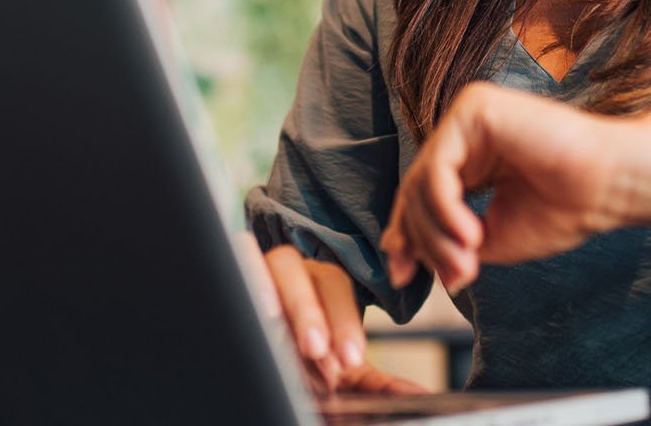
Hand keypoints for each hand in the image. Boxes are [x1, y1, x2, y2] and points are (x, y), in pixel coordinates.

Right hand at [240, 234, 426, 395]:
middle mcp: (298, 272)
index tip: (350, 358)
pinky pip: (238, 256)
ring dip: (284, 297)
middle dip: (316, 313)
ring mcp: (264, 269)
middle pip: (314, 276)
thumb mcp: (337, 373)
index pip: (341, 291)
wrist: (260, 360)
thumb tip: (417, 395)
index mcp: (326, 287)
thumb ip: (375, 383)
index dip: (345, 322)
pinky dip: (245, 273)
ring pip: (278, 263)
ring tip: (281, 328)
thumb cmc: (301, 363)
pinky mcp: (233, 274)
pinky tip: (254, 307)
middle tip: (318, 351)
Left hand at [378, 83, 631, 293]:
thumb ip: (445, 241)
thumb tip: (400, 258)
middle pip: (416, 190)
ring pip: (423, 180)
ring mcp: (468, 116)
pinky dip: (445, 207)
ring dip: (438, 232)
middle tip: (455, 277)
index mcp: (471, 156)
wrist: (610, 188)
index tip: (402, 276)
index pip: (420, 194)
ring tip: (466, 263)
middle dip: (425, 241)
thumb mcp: (490, 237)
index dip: (406, 236)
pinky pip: (439, 164)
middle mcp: (465, 132)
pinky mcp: (475, 108)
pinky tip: (469, 234)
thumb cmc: (565, 210)